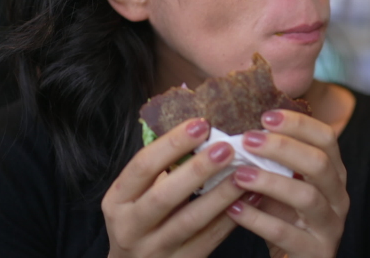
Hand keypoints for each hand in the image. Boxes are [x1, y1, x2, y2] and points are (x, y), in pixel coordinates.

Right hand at [102, 118, 246, 257]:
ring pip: (190, 221)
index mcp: (118, 200)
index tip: (200, 124)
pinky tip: (251, 198)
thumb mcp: (137, 196)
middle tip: (226, 148)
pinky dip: (232, 217)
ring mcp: (155, 250)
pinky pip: (210, 239)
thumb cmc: (143, 221)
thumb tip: (200, 131)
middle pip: (164, 197)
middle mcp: (131, 227)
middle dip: (196, 170)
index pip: (142, 167)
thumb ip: (161, 169)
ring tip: (244, 173)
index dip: (171, 144)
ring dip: (220, 195)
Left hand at [224, 110, 348, 257]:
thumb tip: (237, 130)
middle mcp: (338, 197)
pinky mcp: (315, 253)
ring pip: (306, 196)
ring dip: (270, 182)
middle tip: (247, 139)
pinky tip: (234, 209)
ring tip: (238, 175)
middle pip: (319, 163)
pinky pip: (285, 233)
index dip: (298, 124)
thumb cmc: (286, 221)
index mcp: (333, 174)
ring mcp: (330, 226)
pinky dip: (257, 219)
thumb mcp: (284, 188)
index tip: (266, 116)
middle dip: (282, 147)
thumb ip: (272, 163)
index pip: (326, 138)